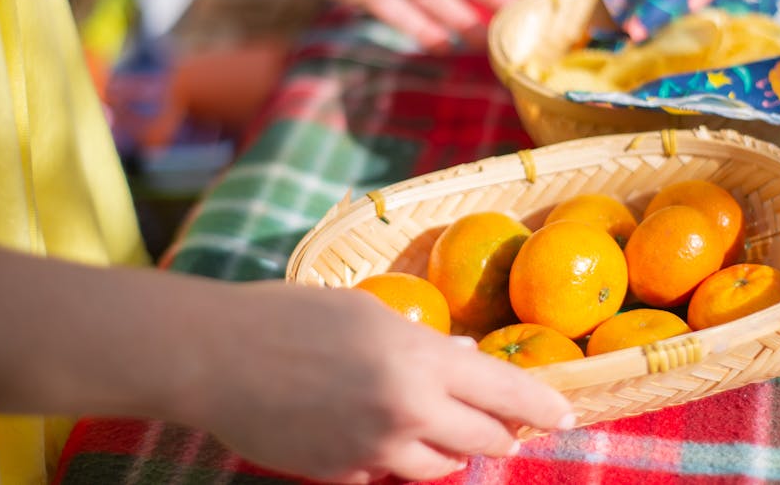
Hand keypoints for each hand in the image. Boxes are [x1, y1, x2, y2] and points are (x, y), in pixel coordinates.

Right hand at [175, 284, 572, 482]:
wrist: (215, 357)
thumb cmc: (291, 316)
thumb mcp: (368, 313)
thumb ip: (426, 343)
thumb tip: (469, 360)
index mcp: (421, 362)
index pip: (507, 393)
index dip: (543, 406)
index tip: (564, 414)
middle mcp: (409, 414)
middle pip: (484, 442)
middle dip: (497, 431)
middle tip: (497, 420)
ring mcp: (375, 453)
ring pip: (441, 468)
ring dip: (447, 448)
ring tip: (430, 421)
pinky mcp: (343, 477)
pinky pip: (388, 475)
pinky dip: (393, 459)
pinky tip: (368, 429)